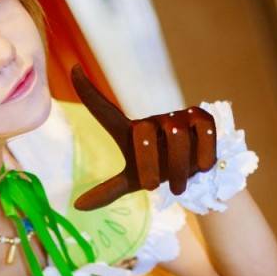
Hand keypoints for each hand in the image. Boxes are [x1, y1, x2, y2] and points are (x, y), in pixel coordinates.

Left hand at [70, 64, 218, 211]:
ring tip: (178, 189)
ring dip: (178, 168)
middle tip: (153, 188)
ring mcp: (177, 116)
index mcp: (129, 131)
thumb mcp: (133, 181)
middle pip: (143, 133)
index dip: (88, 91)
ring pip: (177, 136)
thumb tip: (77, 206)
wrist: (195, 170)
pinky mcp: (201, 117)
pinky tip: (203, 166)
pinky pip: (203, 132)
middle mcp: (151, 119)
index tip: (73, 69)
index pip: (105, 111)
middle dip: (148, 164)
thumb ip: (108, 191)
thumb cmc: (158, 170)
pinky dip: (203, 153)